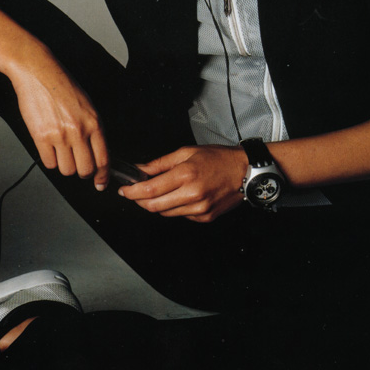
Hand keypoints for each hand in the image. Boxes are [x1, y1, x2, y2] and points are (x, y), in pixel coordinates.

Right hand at [10, 57, 109, 190]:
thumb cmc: (63, 86)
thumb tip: (96, 152)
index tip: (101, 183)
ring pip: (66, 170)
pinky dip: (50, 160)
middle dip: (83, 173)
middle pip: (85, 170)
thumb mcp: (88, 106)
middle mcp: (79, 131)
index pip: (103, 159)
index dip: (103, 176)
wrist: (39, 72)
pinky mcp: (41, 137)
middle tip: (79, 167)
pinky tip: (50, 148)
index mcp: (94, 123)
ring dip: (64, 166)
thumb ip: (93, 129)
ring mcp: (60, 135)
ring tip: (62, 153)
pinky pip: (48, 163)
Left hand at [119, 145, 247, 222]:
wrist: (245, 172)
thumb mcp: (187, 152)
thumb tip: (140, 170)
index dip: (132, 192)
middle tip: (135, 193)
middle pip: (153, 206)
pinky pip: (181, 215)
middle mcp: (192, 194)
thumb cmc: (219, 158)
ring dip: (157, 204)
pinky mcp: (204, 217)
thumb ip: (161, 164)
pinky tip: (181, 196)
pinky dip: (175, 207)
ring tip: (162, 191)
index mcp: (186, 174)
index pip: (149, 190)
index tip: (124, 190)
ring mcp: (199, 208)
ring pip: (165, 213)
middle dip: (140, 201)